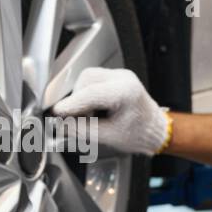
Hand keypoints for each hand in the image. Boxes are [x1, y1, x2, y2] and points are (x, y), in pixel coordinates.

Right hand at [51, 67, 170, 156]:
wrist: (155, 130)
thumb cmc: (139, 134)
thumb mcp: (109, 136)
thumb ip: (82, 128)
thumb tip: (62, 124)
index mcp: (125, 92)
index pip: (89, 94)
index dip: (70, 105)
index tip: (56, 113)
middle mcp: (123, 78)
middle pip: (86, 81)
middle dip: (75, 100)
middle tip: (73, 119)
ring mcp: (119, 75)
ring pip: (87, 78)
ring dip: (80, 96)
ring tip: (87, 115)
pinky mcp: (115, 78)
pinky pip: (93, 80)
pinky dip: (87, 93)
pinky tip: (93, 108)